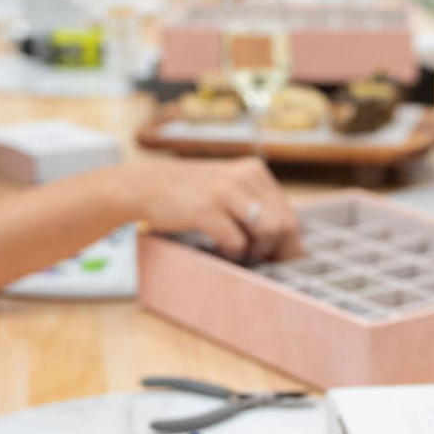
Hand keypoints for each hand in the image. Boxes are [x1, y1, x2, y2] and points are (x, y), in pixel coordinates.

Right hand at [126, 157, 302, 261]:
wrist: (144, 185)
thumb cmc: (190, 193)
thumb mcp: (229, 188)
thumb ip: (257, 207)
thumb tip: (289, 245)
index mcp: (255, 171)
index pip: (289, 214)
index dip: (289, 244)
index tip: (280, 261)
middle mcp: (245, 176)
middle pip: (284, 225)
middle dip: (276, 251)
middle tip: (260, 263)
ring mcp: (226, 191)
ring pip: (268, 233)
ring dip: (256, 252)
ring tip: (238, 254)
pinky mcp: (207, 209)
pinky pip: (237, 242)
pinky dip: (232, 254)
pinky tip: (219, 251)